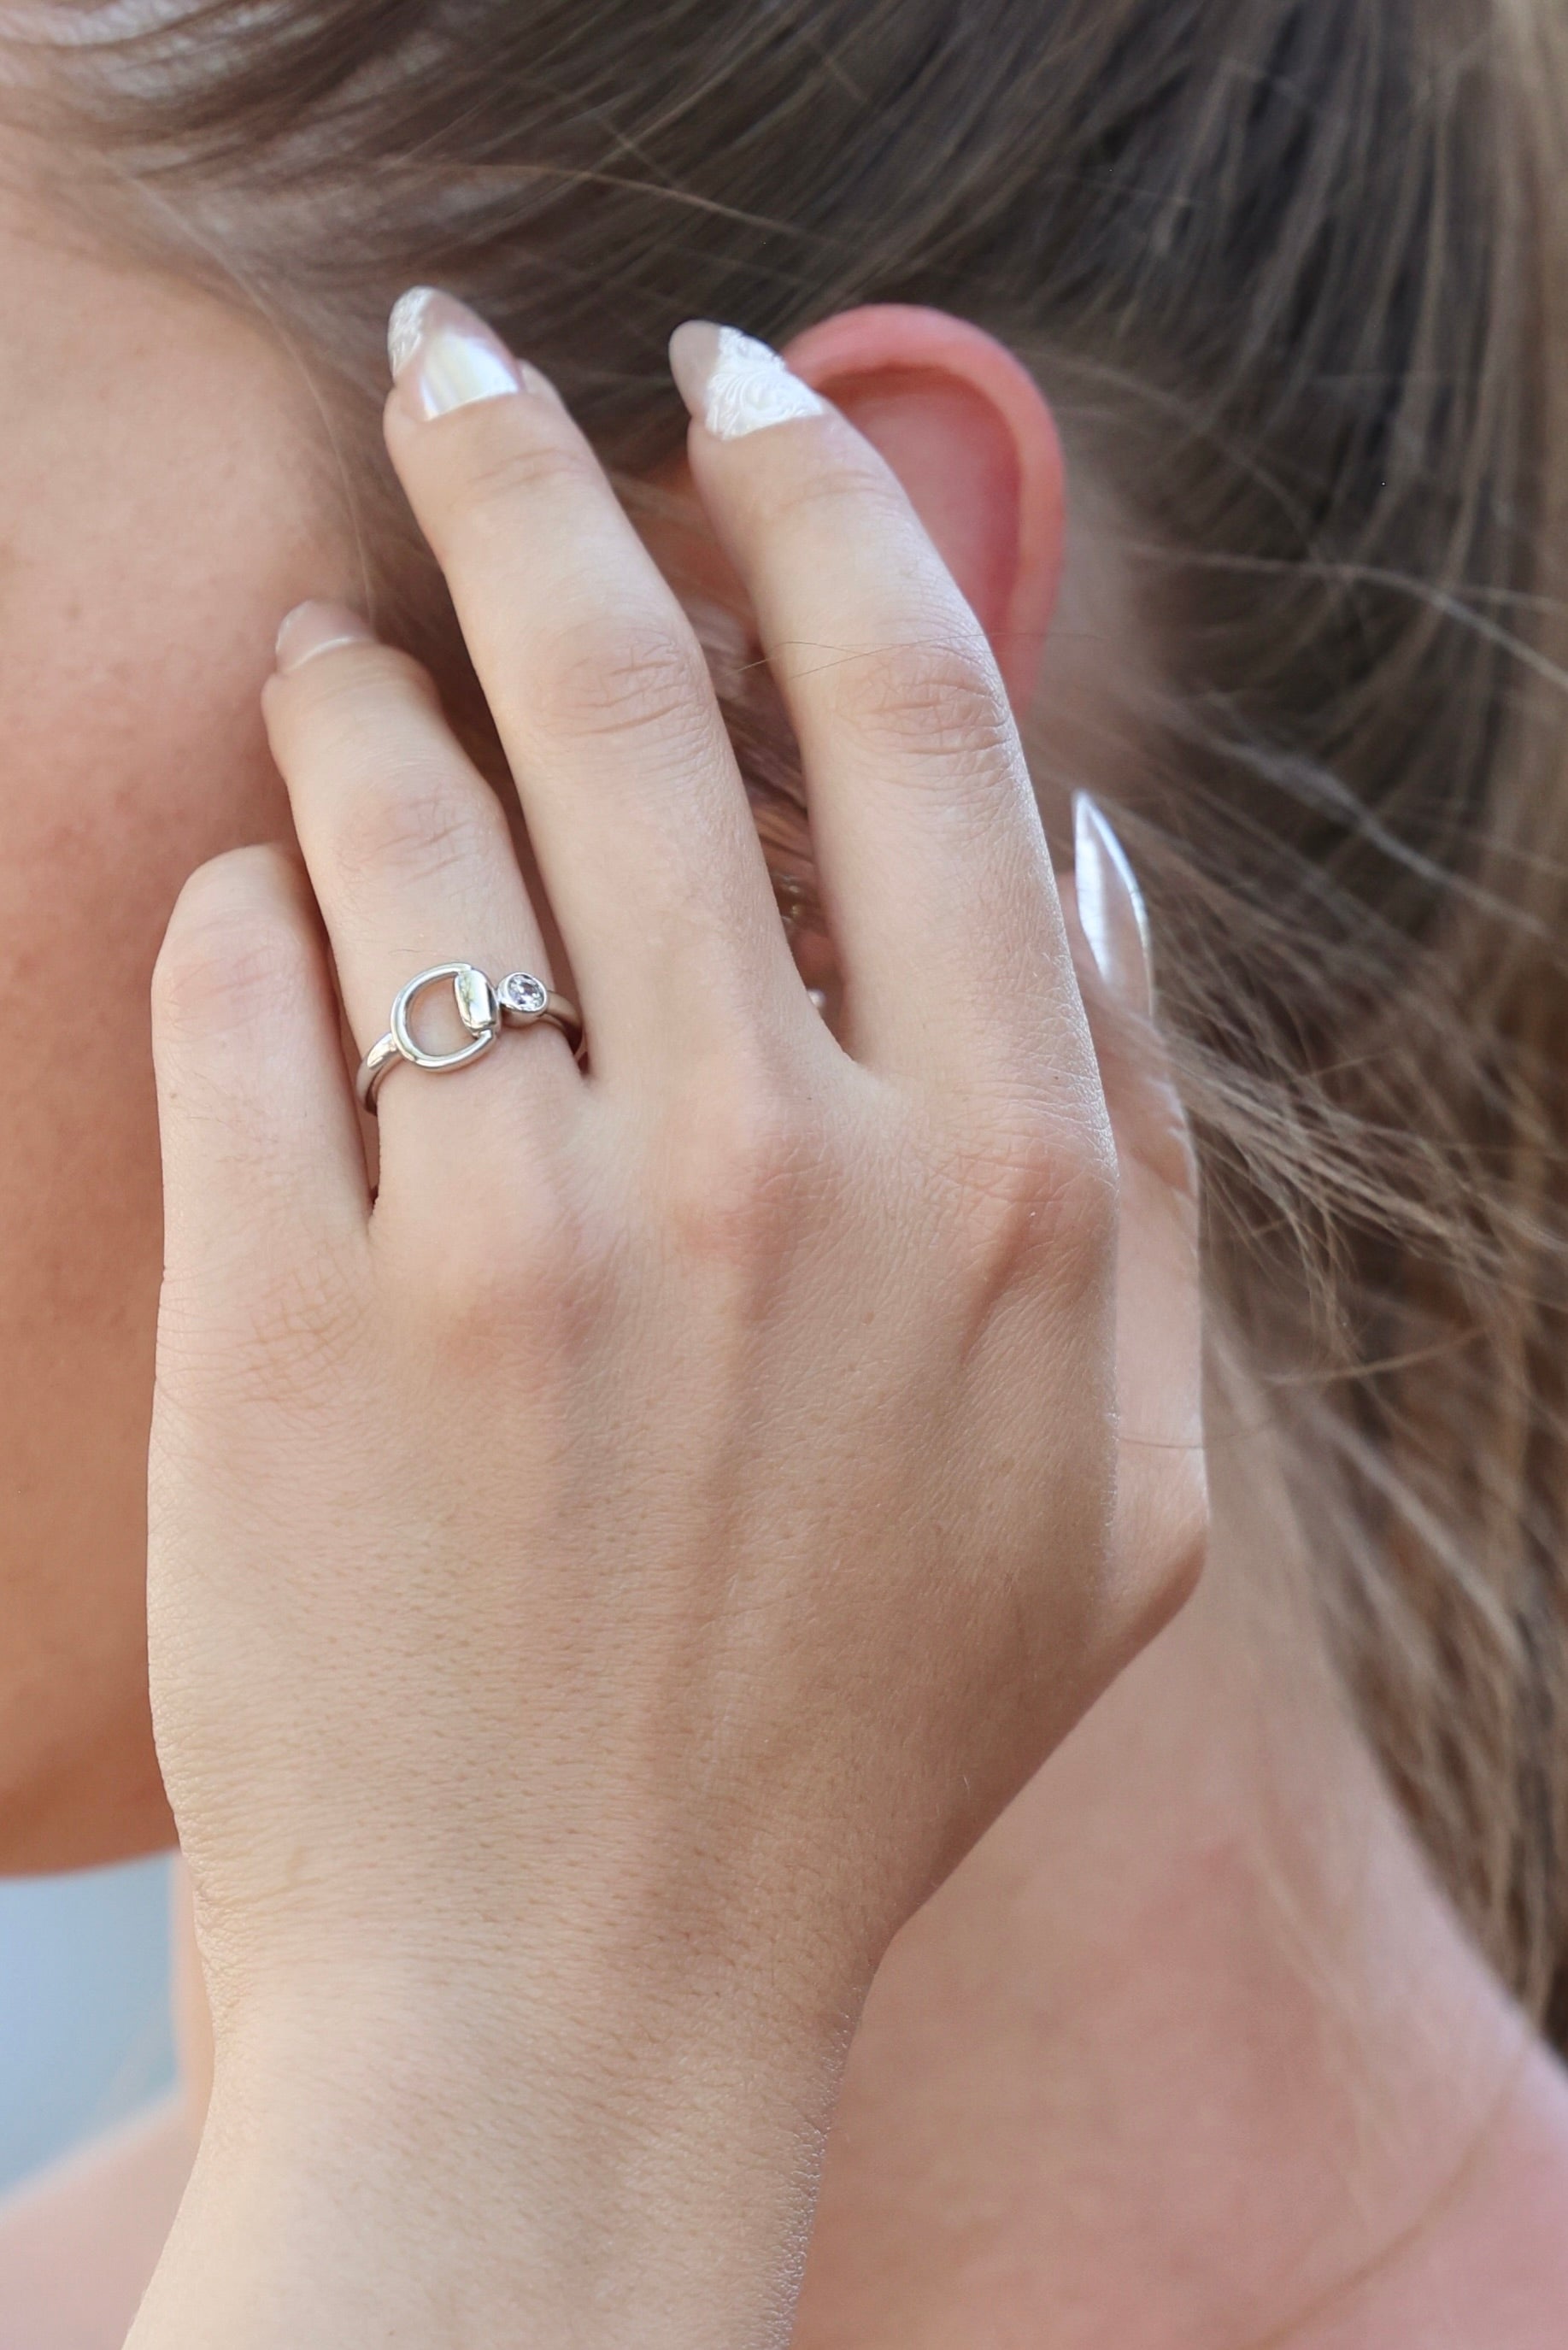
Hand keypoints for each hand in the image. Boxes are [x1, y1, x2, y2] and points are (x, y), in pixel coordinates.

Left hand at [133, 298, 1203, 2347]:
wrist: (570, 2010)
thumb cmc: (850, 1751)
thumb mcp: (1118, 1494)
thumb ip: (1150, 1171)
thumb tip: (1082, 874)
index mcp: (1007, 1195)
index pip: (921, 723)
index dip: (823, 502)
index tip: (735, 388)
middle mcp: (782, 1173)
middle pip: (636, 678)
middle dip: (535, 460)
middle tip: (463, 359)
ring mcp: (523, 1235)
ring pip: (404, 793)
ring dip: (358, 669)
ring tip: (332, 638)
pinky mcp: (294, 1311)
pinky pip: (240, 980)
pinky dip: (240, 896)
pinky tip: (255, 899)